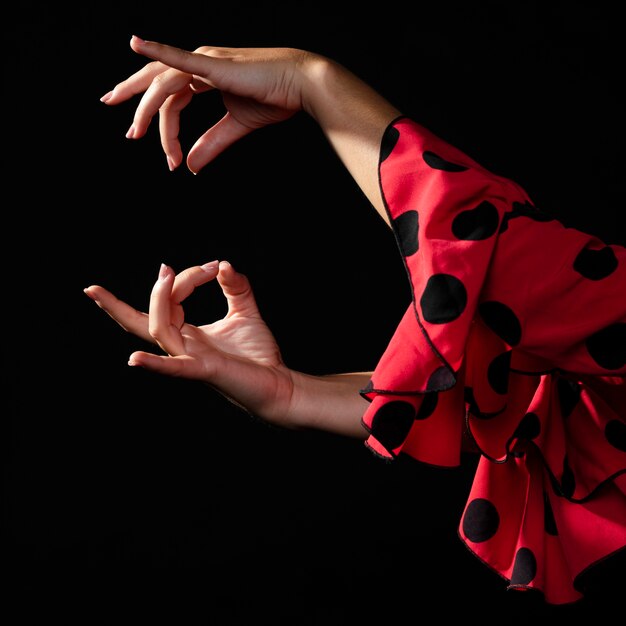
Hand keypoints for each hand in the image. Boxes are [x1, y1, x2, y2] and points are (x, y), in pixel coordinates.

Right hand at [84, 260, 294, 421]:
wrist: (279, 384)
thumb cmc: (258, 355)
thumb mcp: (247, 312)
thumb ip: (236, 288)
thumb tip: (223, 264)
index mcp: (188, 334)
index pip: (168, 302)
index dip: (183, 279)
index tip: (211, 266)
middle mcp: (183, 346)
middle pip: (143, 321)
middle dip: (117, 305)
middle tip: (134, 276)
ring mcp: (190, 359)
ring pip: (158, 330)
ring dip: (161, 299)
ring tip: (169, 274)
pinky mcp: (205, 371)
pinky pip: (176, 368)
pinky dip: (156, 365)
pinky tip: (136, 360)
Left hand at [101, 36, 315, 172]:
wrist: (299, 85)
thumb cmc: (275, 98)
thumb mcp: (236, 125)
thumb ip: (212, 143)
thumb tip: (190, 166)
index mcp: (206, 74)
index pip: (172, 99)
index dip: (164, 129)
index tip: (169, 158)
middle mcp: (200, 62)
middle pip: (156, 83)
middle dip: (136, 105)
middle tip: (129, 133)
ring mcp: (205, 59)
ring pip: (163, 84)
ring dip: (147, 110)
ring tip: (137, 133)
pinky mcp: (213, 63)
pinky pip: (179, 59)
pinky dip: (157, 51)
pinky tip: (136, 45)